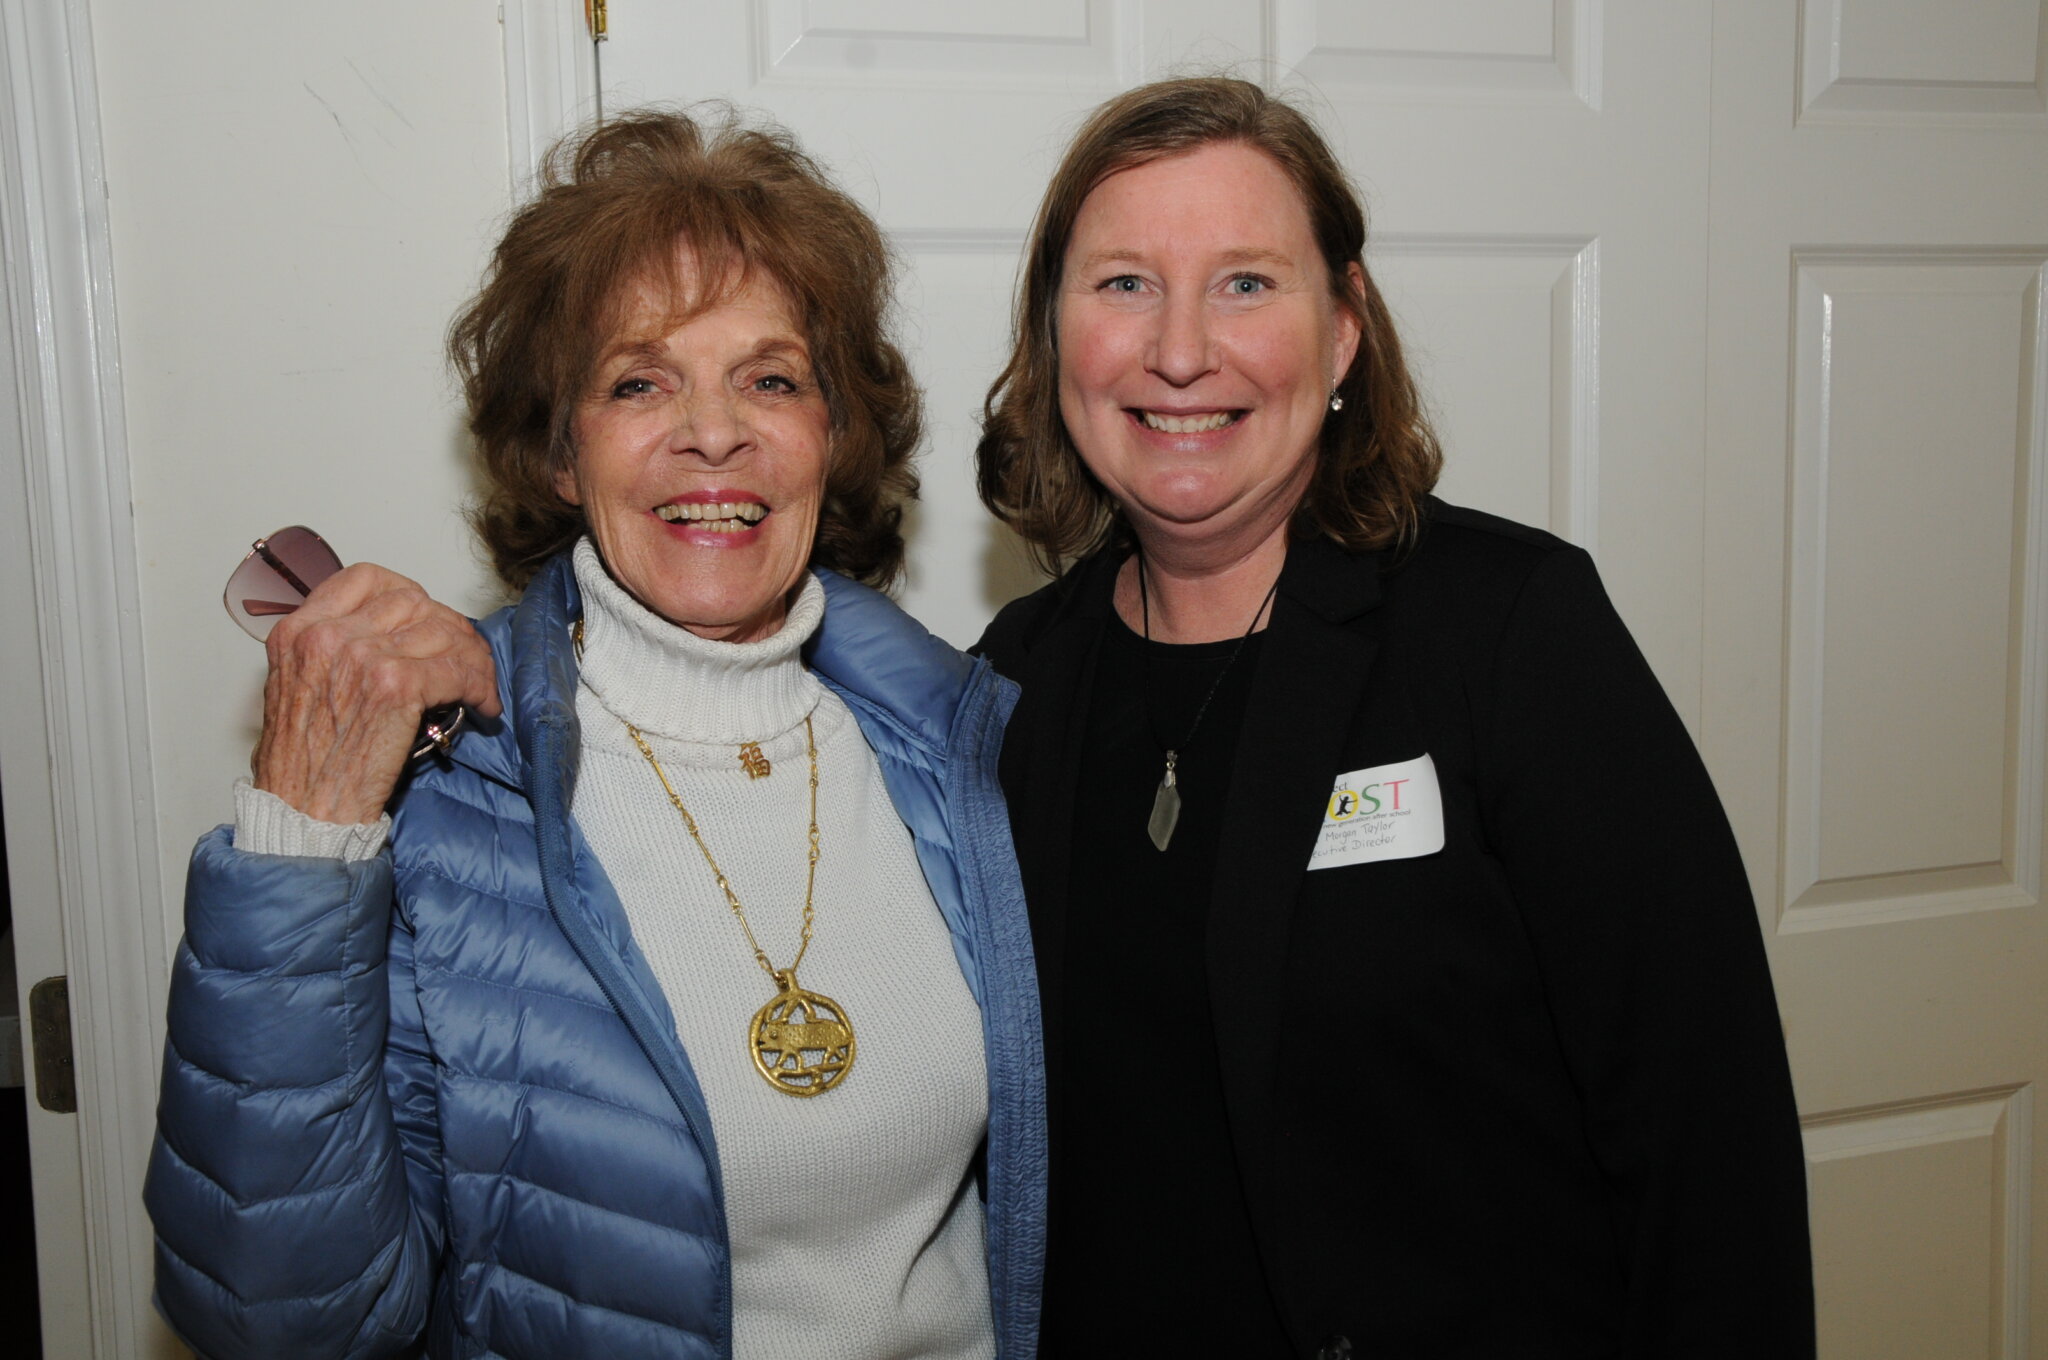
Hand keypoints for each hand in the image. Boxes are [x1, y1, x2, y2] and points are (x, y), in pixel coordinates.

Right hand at [252, 563, 501, 824]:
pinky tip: (484, 704)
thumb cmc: (302, 765)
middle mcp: (328, 635)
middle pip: (414, 601)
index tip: (428, 618)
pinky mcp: (395, 686)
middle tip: (466, 656)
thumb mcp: (297, 689)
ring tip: (480, 684)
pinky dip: (480, 685)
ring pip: (443, 631)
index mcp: (300, 631)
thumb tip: (391, 640)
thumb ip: (333, 653)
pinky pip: (457, 669)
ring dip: (472, 659)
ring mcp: (361, 656)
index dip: (409, 594)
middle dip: (450, 628)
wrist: (301, 810)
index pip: (366, 579)